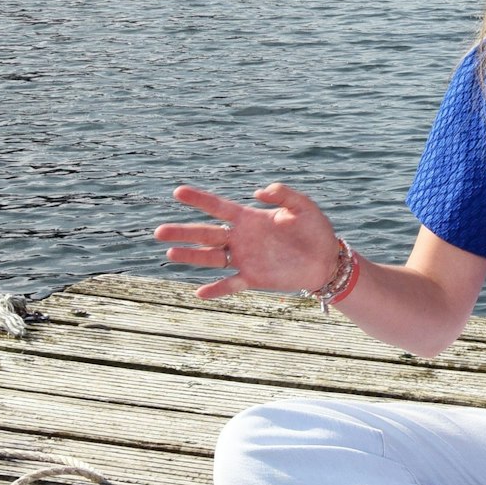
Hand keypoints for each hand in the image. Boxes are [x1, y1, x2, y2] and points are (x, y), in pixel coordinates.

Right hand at [153, 182, 339, 299]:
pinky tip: (199, 293)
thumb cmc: (315, 230)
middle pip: (206, 234)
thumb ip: (282, 194)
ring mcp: (245, 259)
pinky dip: (216, 289)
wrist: (327, 260)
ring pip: (211, 258)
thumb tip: (257, 192)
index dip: (199, 199)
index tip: (178, 192)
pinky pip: (230, 284)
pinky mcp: (254, 278)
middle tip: (158, 230)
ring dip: (191, 256)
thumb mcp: (303, 206)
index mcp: (250, 218)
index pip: (218, 207)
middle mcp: (241, 238)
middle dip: (183, 232)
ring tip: (170, 253)